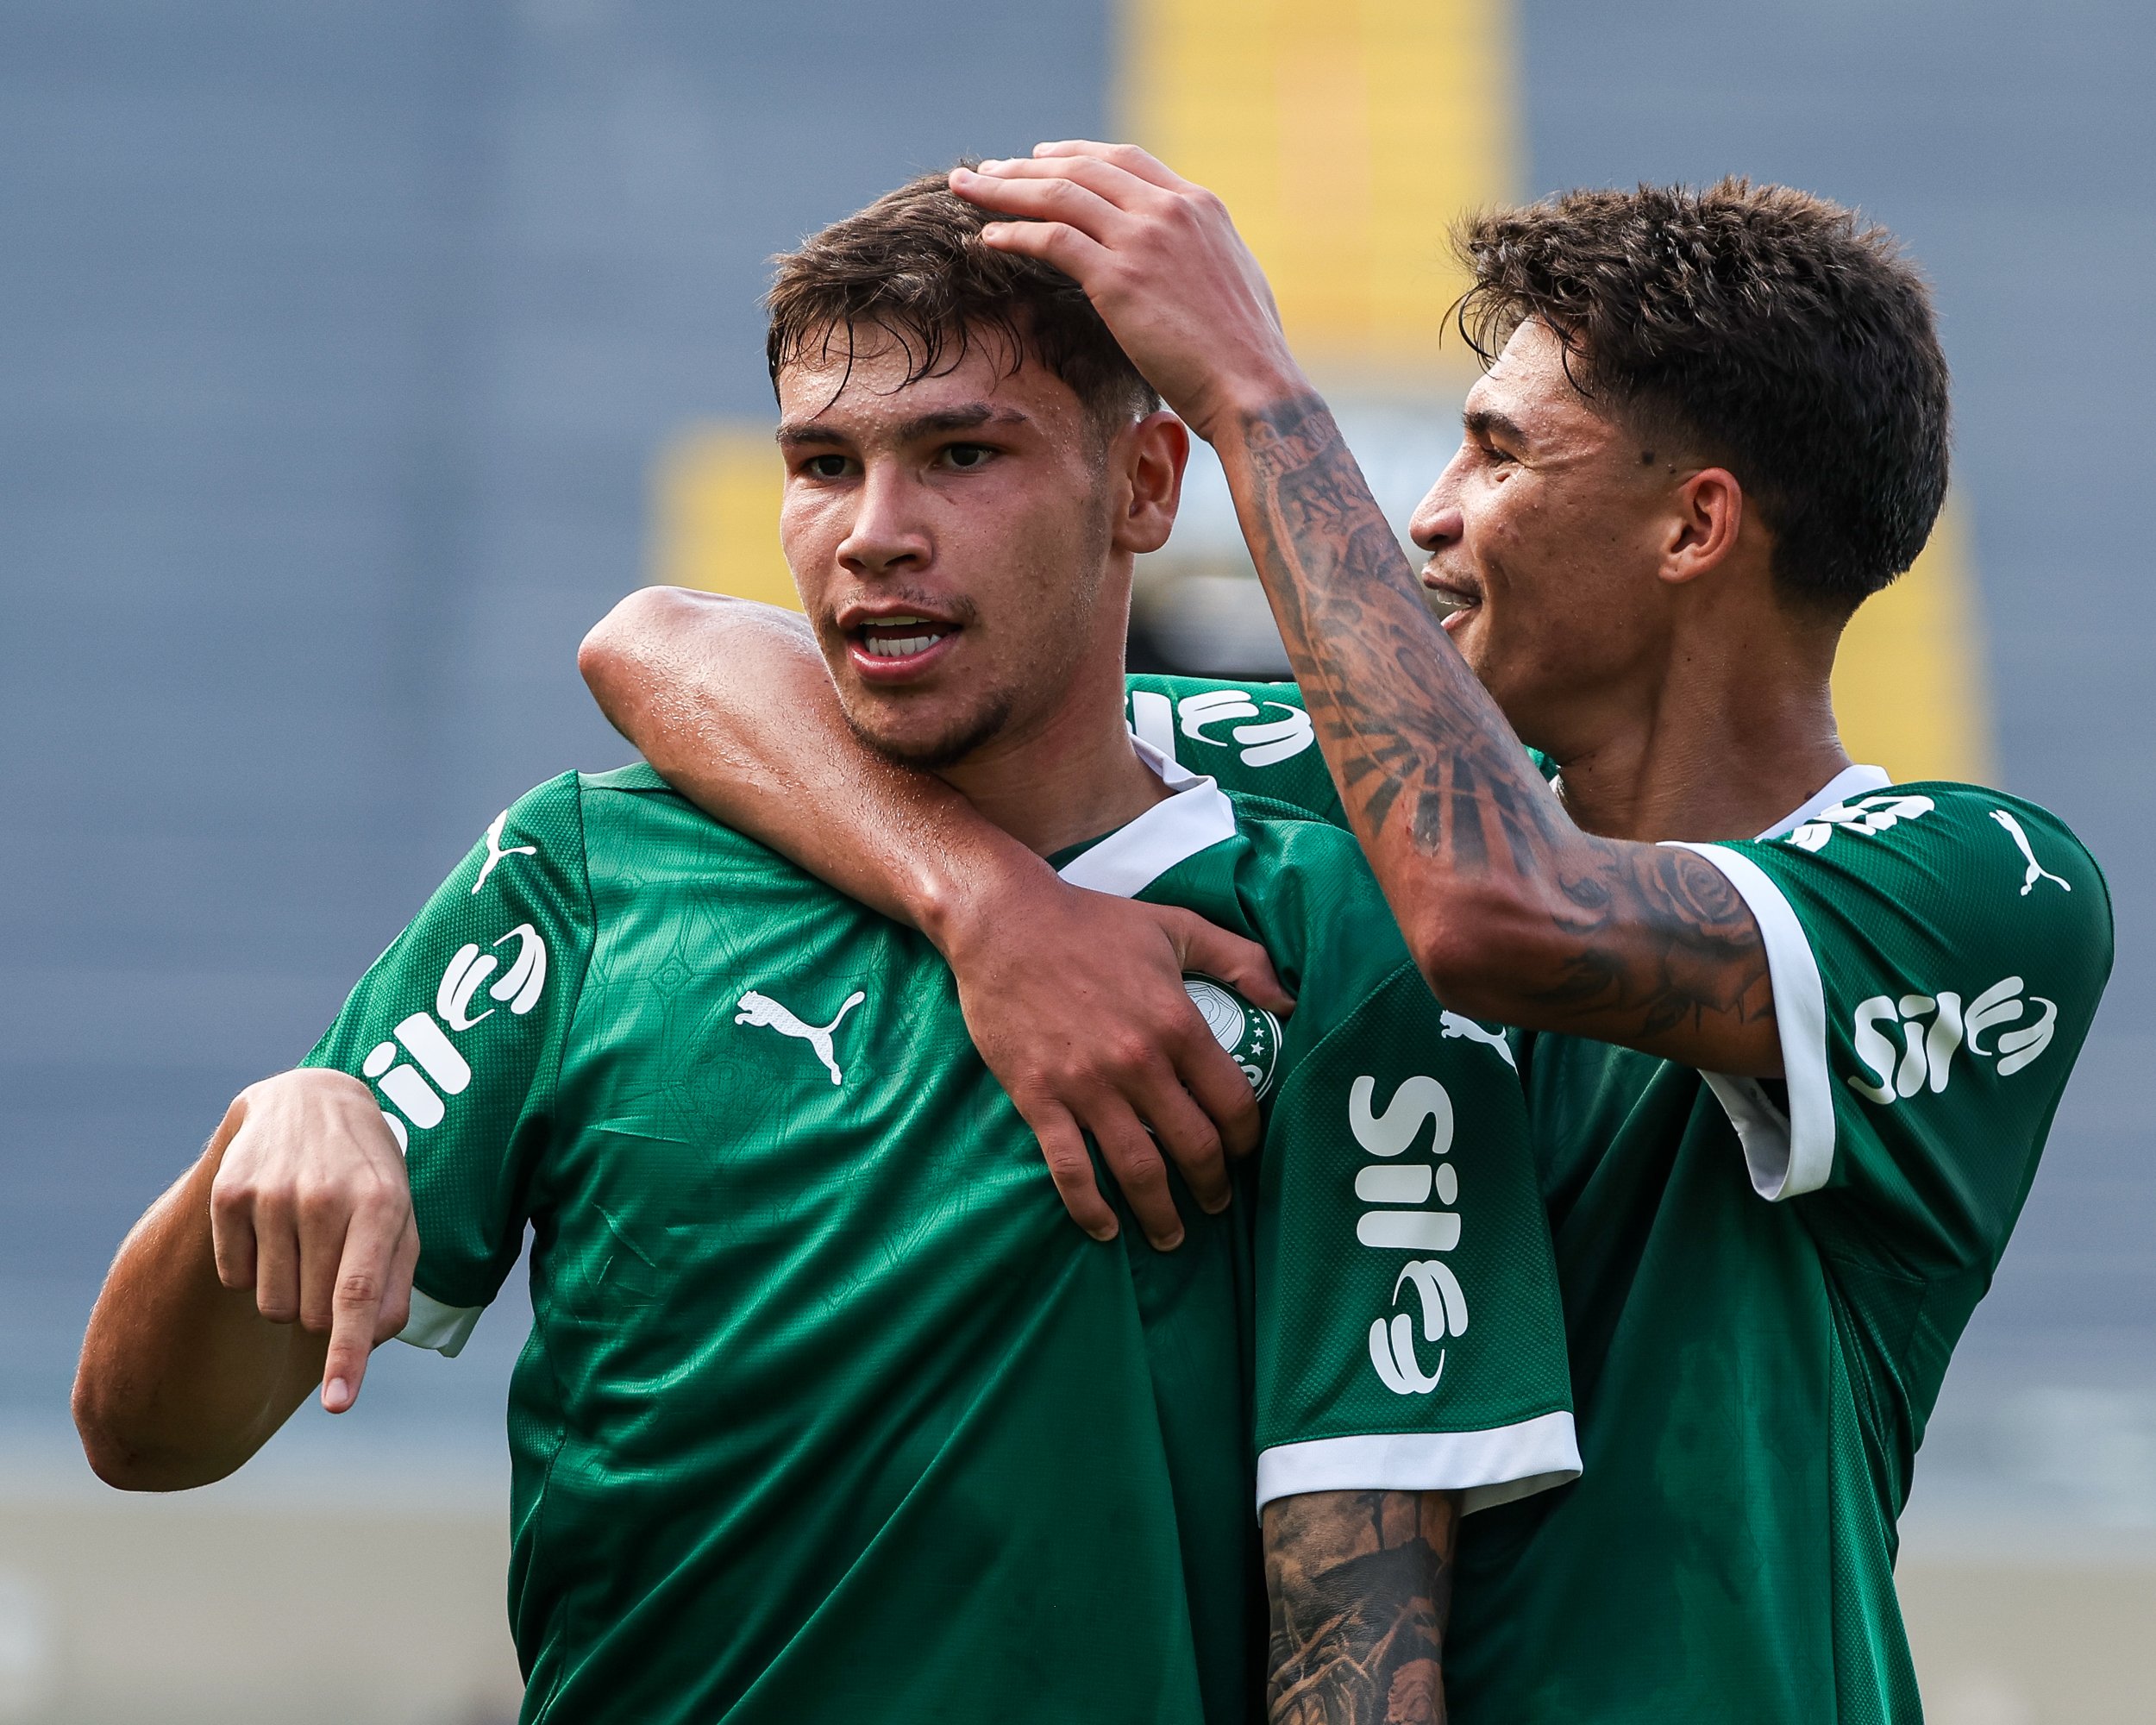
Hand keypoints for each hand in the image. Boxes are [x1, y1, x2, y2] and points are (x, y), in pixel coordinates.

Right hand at [208, 1069, 418, 1412]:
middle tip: (332, 1259)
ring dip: (286, 1293)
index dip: (346, 1356)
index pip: (357, 1295)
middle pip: (311, 1313)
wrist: (311, 1099)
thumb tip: (371, 1342)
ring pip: (270, 1304)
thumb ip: (395, 1285)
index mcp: (381, 1206)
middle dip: (322, 1311)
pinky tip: (270, 1225)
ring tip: (304, 1240)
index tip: (337, 1404)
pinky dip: (252, 1269)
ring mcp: (272, 1193)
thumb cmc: (368, 1175)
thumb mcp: (400, 1218)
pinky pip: (233, 1278)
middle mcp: (325, 1197)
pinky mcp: (228, 1193)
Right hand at [939, 869, 1293, 1249]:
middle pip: (1194, 1148)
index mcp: (1177, 1024)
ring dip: (1160, 1214)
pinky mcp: (1039, 1098)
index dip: (1248, 1140)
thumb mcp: (1176, 927)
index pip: (1233, 1103)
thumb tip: (1288, 1001)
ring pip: (1138, 1170)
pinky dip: (1089, 1208)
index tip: (1246, 1154)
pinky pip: (1070, 1169)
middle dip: (1212, 1186)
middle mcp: (1138, 1063)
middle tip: (1216, 1204)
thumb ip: (1239, 959)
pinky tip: (1104, 1230)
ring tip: (1171, 1236)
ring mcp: (1086, 1085)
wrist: (1003, 924)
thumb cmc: (1091, 923)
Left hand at [949, 143, 1306, 444]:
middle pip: (1082, 168)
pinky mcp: (1119, 279)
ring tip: (968, 189)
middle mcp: (1170, 211)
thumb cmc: (1245, 355)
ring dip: (1006, 188)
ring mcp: (1144, 240)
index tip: (1041, 155)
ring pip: (1059, 194)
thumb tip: (1177, 261)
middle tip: (987, 168)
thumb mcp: (1231, 281)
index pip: (1125, 160)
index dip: (1075, 154)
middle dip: (1027, 164)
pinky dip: (1014, 233)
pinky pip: (1051, 241)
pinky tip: (986, 238)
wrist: (1254, 389)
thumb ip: (1197, 254)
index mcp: (1199, 205)